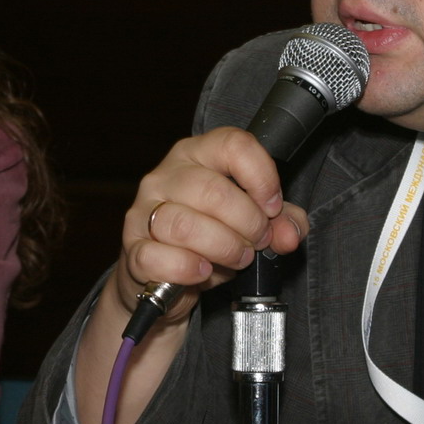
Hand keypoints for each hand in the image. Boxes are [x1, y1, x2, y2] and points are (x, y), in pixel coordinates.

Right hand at [76, 128, 310, 423]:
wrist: (165, 277)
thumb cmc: (209, 238)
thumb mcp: (252, 223)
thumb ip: (281, 222)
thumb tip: (289, 234)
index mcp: (197, 154)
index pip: (233, 145)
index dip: (262, 177)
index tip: (272, 207)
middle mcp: (165, 176)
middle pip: (212, 190)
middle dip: (247, 223)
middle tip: (257, 242)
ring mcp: (144, 212)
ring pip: (184, 225)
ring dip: (222, 247)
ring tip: (236, 259)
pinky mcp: (133, 249)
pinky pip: (157, 257)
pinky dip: (187, 268)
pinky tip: (202, 272)